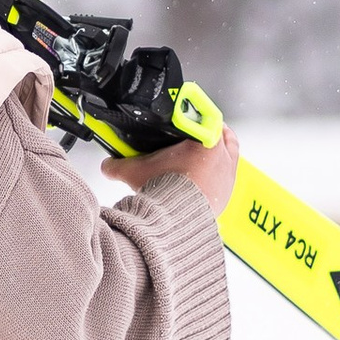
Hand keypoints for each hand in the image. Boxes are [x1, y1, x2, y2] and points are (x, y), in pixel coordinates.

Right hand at [122, 122, 239, 218]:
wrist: (175, 222)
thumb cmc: (162, 192)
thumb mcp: (134, 172)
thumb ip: (118, 165)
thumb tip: (108, 164)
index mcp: (207, 142)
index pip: (210, 119)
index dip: (201, 117)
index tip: (193, 119)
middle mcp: (223, 159)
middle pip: (225, 137)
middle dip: (212, 134)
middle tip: (198, 137)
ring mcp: (228, 179)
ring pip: (231, 158)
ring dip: (219, 156)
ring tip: (202, 159)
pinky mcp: (226, 198)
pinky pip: (227, 181)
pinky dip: (217, 178)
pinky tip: (203, 182)